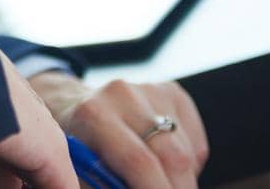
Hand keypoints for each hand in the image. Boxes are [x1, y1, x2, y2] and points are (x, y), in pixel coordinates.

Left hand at [29, 71, 207, 188]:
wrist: (75, 107)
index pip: (139, 162)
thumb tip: (128, 187)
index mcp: (93, 114)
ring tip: (160, 184)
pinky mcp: (172, 92)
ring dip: (183, 180)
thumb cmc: (77, 148)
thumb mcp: (80, 170)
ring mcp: (150, 90)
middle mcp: (123, 95)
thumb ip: (104, 183)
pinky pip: (195, 143)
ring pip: (187, 152)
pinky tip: (165, 166)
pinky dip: (189, 165)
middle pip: (172, 157)